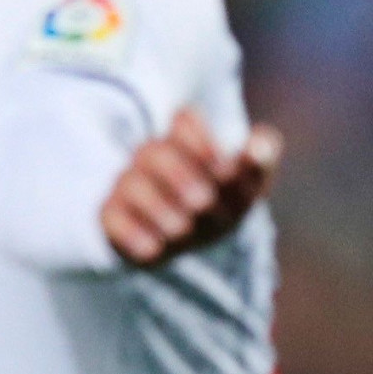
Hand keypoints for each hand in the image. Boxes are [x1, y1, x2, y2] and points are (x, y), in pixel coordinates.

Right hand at [100, 106, 283, 266]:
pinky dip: (132, 234)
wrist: (181, 237)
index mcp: (185, 141)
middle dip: (179, 175)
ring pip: (133, 185)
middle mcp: (152, 158)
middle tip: (204, 201)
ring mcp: (129, 185)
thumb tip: (260, 144)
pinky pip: (112, 218)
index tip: (227, 170)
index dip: (203, 143)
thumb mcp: (246, 184)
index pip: (185, 122)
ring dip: (158, 206)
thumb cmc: (221, 204)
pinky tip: (154, 250)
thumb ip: (259, 159)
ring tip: (183, 229)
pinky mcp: (112, 215)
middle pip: (156, 152)